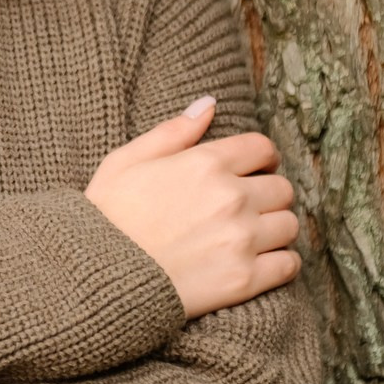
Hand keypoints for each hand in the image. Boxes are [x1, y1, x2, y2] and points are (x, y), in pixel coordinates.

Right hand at [84, 96, 301, 318]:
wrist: (94, 278)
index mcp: (205, 163)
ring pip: (289, 225)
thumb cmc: (106, 217)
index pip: (262, 148)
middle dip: (267, 194)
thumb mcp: (126, 162)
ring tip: (250, 237)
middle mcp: (231, 198)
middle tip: (246, 208)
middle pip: (282, 188)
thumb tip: (209, 103)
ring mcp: (241, 240)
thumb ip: (173, 131)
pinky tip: (258, 263)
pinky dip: (279, 263)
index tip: (250, 171)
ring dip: (274, 228)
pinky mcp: (244, 280)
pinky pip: (288, 265)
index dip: (258, 158)